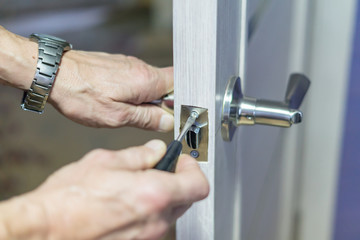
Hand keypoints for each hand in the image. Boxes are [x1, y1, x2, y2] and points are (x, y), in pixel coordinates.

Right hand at [9, 140, 208, 239]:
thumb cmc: (69, 199)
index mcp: (154, 194)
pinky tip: (126, 201)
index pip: (198, 185)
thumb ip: (138, 155)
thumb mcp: (105, 162)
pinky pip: (153, 225)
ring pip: (170, 212)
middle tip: (160, 168)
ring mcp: (146, 237)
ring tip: (137, 184)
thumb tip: (155, 150)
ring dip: (162, 196)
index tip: (182, 160)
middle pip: (186, 198)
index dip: (193, 169)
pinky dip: (148, 210)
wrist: (45, 231)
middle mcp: (155, 220)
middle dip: (177, 180)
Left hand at [49, 51, 173, 130]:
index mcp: (147, 81)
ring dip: (146, 99)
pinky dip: (134, 92)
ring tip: (128, 110)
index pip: (180, 85)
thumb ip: (146, 119)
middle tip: (148, 118)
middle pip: (166, 85)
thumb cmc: (82, 94)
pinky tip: (117, 100)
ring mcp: (129, 64)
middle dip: (162, 103)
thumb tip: (167, 122)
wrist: (55, 73)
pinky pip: (136, 79)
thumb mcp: (117, 116)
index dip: (181, 101)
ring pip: (150, 83)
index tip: (175, 115)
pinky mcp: (118, 65)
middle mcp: (141, 68)